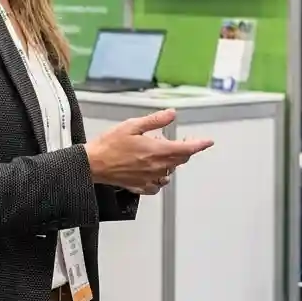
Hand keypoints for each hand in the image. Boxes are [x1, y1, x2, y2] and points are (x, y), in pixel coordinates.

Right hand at [84, 108, 213, 193]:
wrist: (93, 164)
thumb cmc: (109, 145)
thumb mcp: (132, 125)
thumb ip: (155, 120)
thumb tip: (172, 114)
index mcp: (157, 150)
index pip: (186, 148)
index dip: (200, 144)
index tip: (208, 142)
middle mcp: (157, 166)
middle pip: (180, 160)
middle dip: (185, 150)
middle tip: (182, 141)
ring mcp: (149, 178)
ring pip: (170, 171)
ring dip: (171, 162)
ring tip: (161, 153)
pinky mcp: (140, 186)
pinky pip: (158, 185)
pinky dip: (161, 178)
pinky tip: (155, 172)